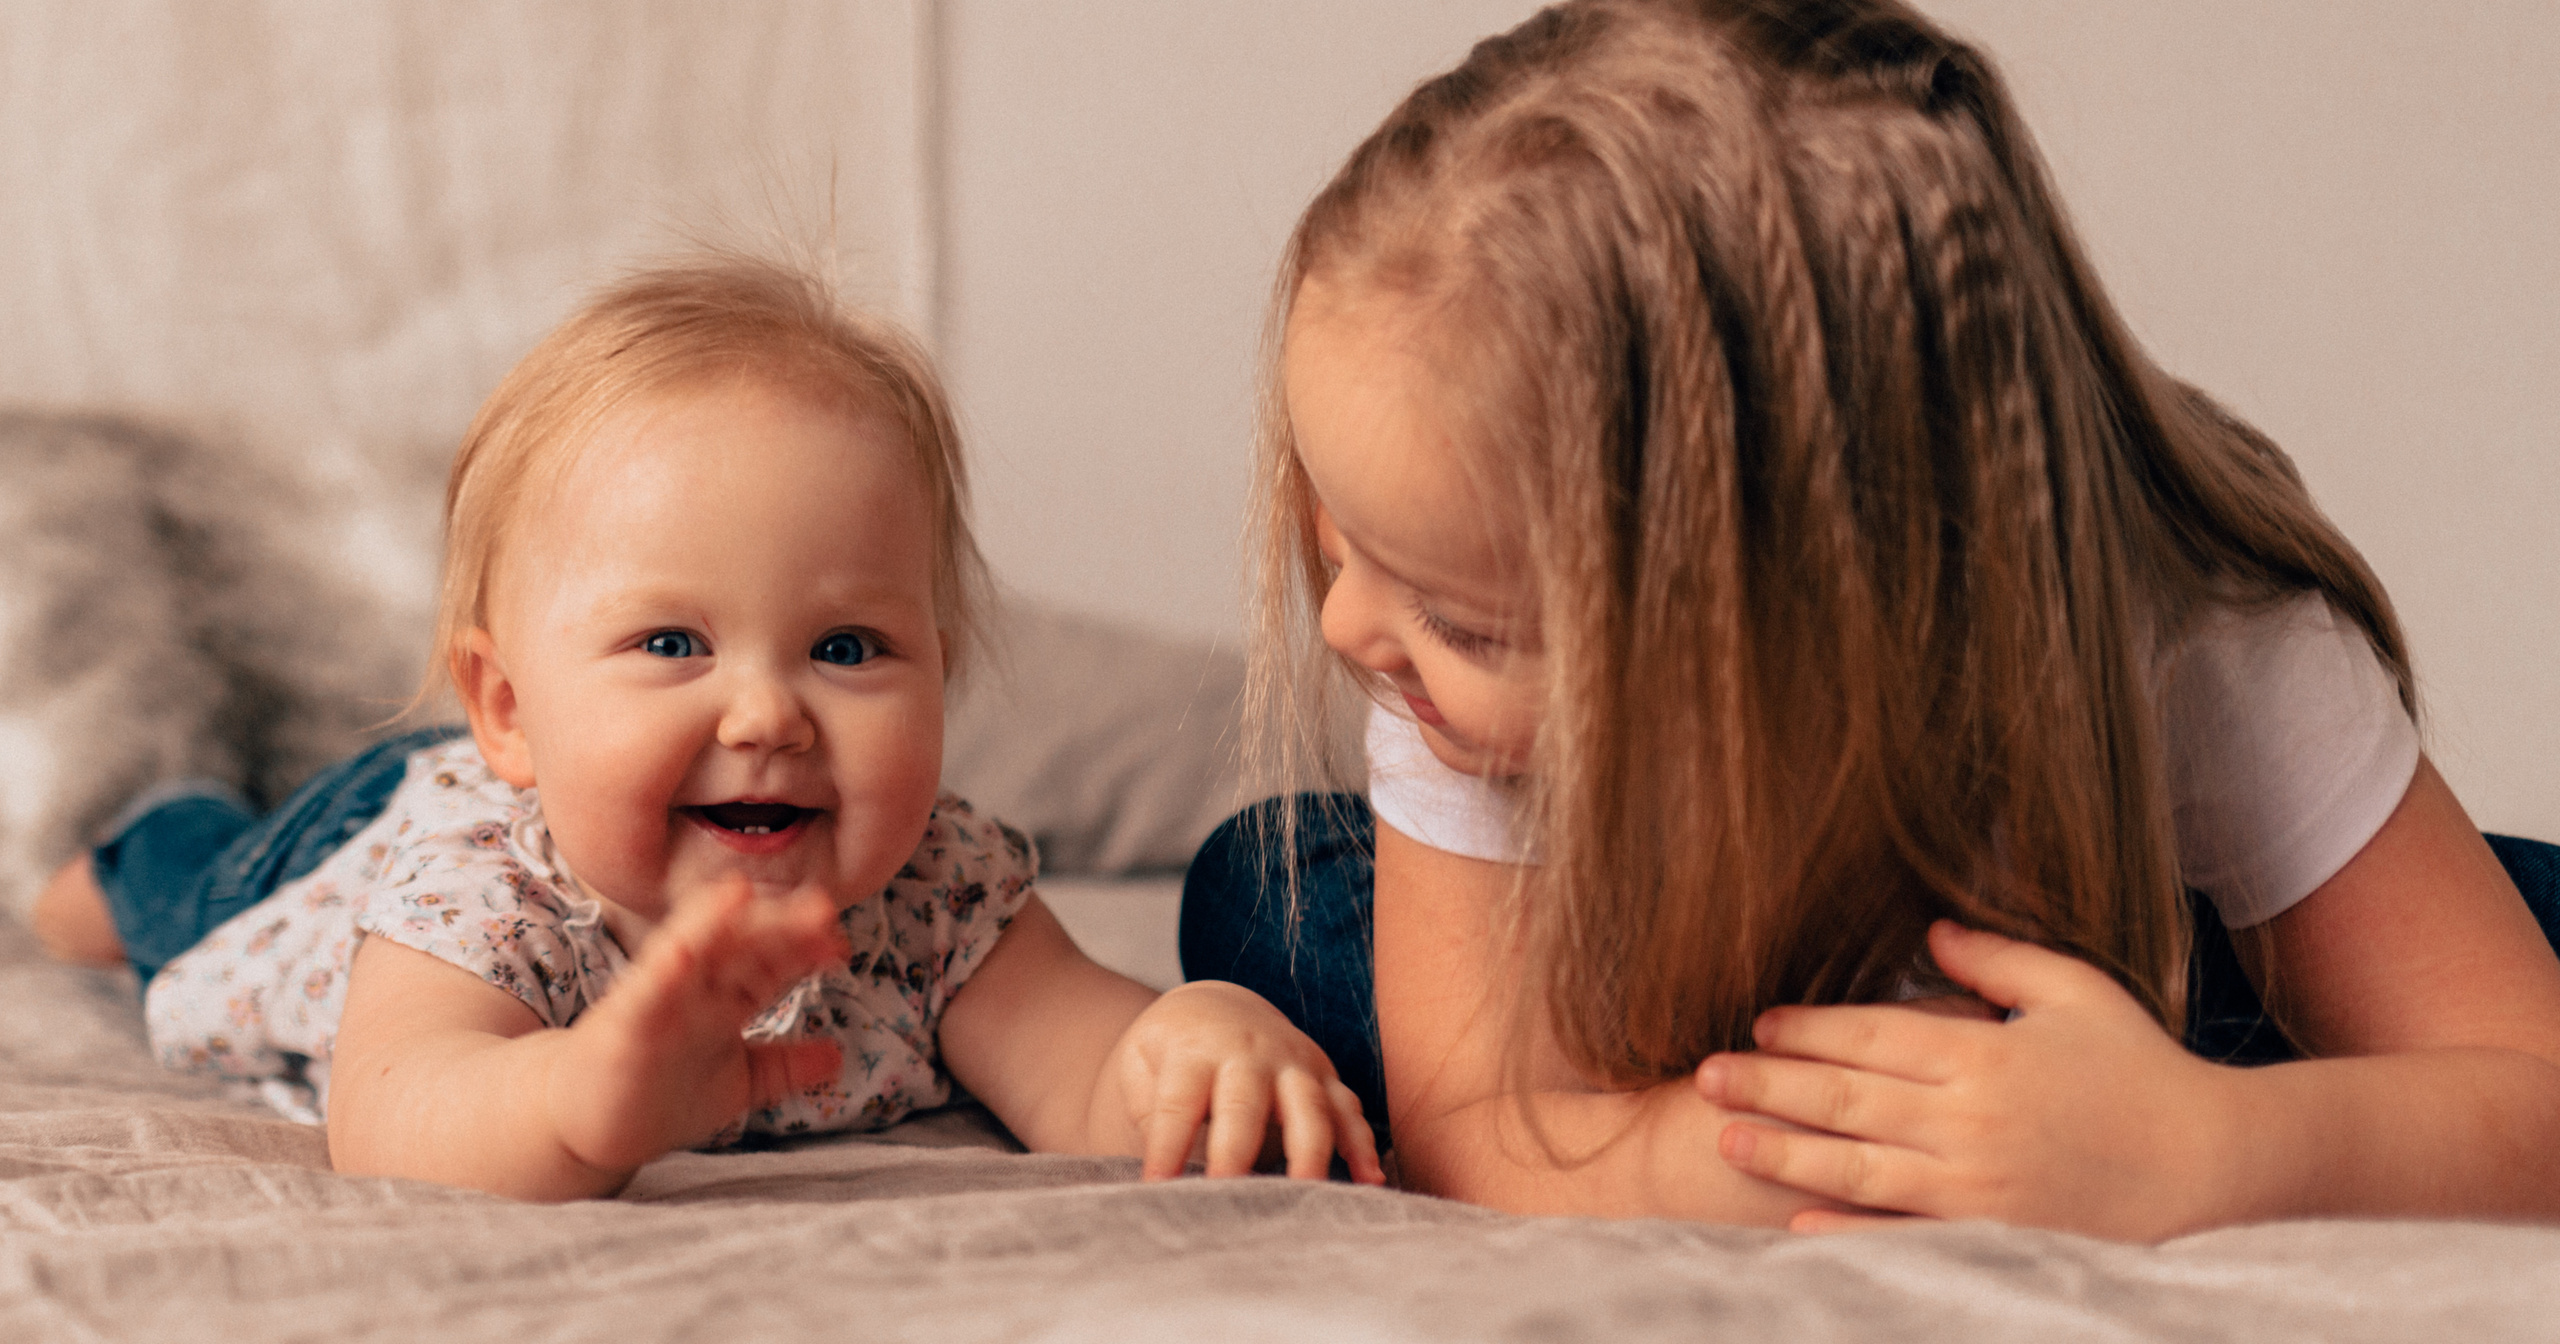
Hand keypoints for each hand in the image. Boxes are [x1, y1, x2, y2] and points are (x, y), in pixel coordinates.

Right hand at [546, 877, 849, 1172]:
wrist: (581, 1125)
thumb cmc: (658, 1095)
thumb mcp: (737, 1083)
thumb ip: (783, 1067)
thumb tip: (838, 1056)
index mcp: (722, 999)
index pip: (769, 963)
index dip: (803, 949)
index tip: (839, 941)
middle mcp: (693, 990)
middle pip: (739, 947)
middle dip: (776, 926)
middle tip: (820, 906)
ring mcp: (656, 1003)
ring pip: (688, 954)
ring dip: (712, 924)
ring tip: (739, 893)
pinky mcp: (620, 1027)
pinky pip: (642, 994)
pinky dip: (661, 972)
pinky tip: (680, 953)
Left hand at [1108, 980, 1385, 1184]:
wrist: (1216, 1009)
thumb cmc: (1170, 1052)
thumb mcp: (1140, 1064)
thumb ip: (1147, 1110)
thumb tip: (1165, 1173)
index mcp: (1195, 1051)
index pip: (1178, 1102)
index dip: (1168, 1146)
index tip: (1157, 1187)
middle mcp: (1249, 1053)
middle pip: (1247, 1102)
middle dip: (1238, 1151)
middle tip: (1227, 1197)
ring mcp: (1293, 1063)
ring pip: (1309, 1105)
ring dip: (1310, 1152)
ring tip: (1308, 1198)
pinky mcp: (1324, 1076)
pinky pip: (1349, 1110)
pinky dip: (1362, 1145)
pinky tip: (1370, 1182)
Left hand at [1693, 921, 2242, 1240]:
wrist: (2215, 1169)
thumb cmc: (2145, 1072)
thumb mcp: (2077, 992)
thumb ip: (1998, 959)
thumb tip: (1929, 928)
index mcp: (1985, 1054)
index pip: (1874, 1035)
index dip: (1809, 1030)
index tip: (1758, 1023)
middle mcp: (1971, 1119)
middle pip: (1848, 1098)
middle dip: (1769, 1085)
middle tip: (1702, 1075)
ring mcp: (1979, 1185)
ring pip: (1860, 1167)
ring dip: (1787, 1153)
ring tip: (1726, 1140)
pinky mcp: (1994, 1236)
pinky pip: (1906, 1235)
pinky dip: (1850, 1230)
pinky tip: (1799, 1223)